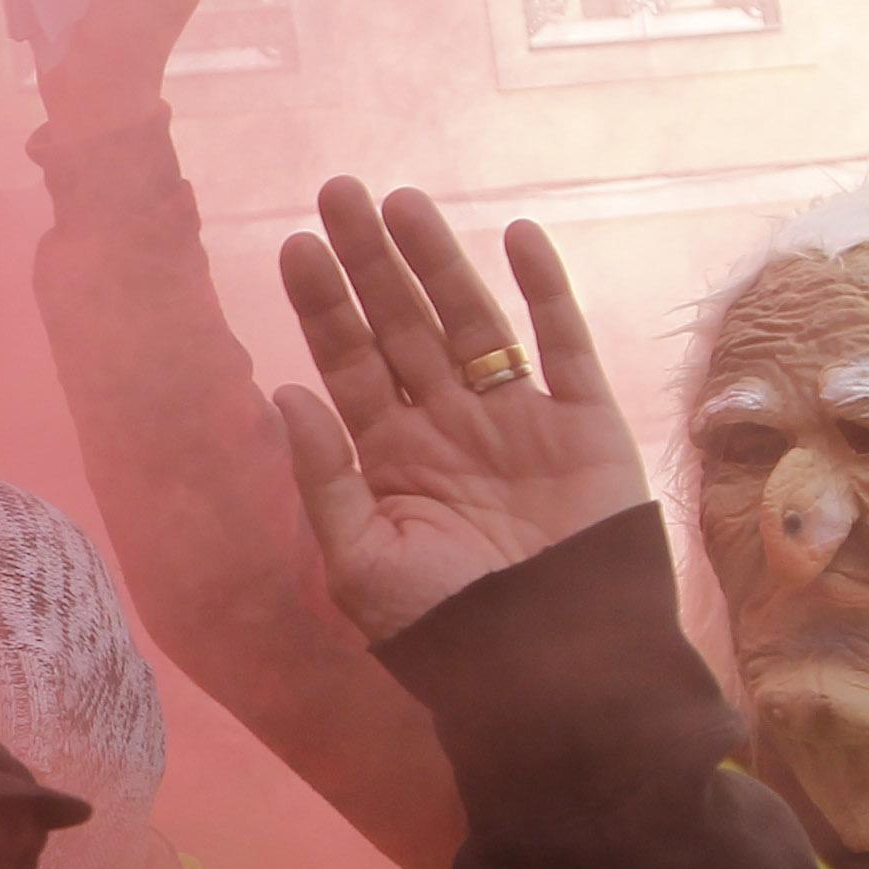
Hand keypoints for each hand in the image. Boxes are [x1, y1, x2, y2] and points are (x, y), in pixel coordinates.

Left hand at [276, 181, 648, 641]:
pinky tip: (518, 237)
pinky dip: (546, 291)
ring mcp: (518, 421)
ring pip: (473, 320)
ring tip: (402, 200)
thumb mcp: (364, 565)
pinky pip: (565, 344)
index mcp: (392, 458)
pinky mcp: (585, 425)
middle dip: (370, 261)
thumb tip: (283, 392)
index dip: (323, 306)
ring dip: (440, 260)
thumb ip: (325, 480)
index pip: (348, 363)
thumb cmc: (448, 634)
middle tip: (337, 191)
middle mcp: (449, 427)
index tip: (294, 245)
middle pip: (402, 324)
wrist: (554, 677)